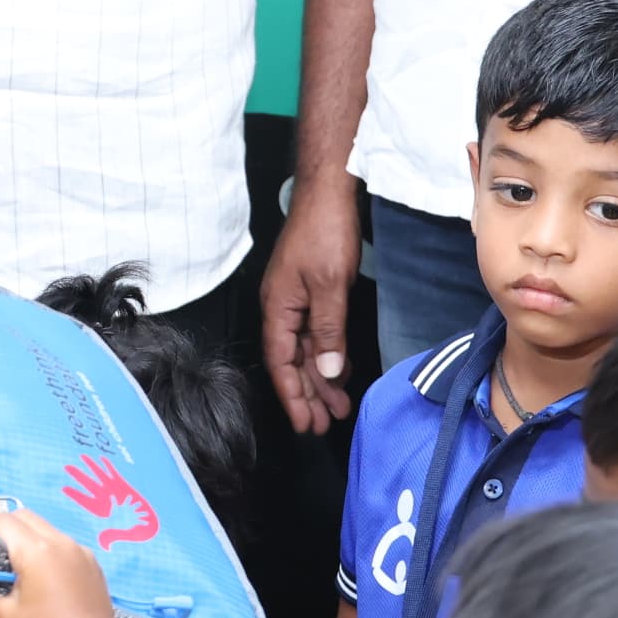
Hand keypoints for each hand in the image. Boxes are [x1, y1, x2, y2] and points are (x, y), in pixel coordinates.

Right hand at [0, 506, 117, 617]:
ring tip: (15, 564)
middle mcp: (60, 541)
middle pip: (25, 517)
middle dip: (4, 527)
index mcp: (36, 550)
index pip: (2, 521)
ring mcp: (79, 550)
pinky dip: (47, 548)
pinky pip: (63, 543)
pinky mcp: (92, 562)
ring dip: (27, 537)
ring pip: (46, 528)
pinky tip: (42, 575)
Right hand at [261, 177, 363, 433]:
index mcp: (278, 308)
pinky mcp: (310, 291)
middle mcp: (282, 308)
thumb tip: (325, 372)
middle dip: (307, 395)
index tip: (305, 424)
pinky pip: (314, 333)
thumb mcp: (330, 285)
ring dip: (319, 379)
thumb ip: (327, 331)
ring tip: (336, 407)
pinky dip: (326, 356)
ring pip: (304, 350)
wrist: (328, 191)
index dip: (293, 395)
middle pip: (291, 362)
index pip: (281, 363)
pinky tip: (339, 372)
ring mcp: (295, 299)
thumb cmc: (324, 232)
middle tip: (323, 425)